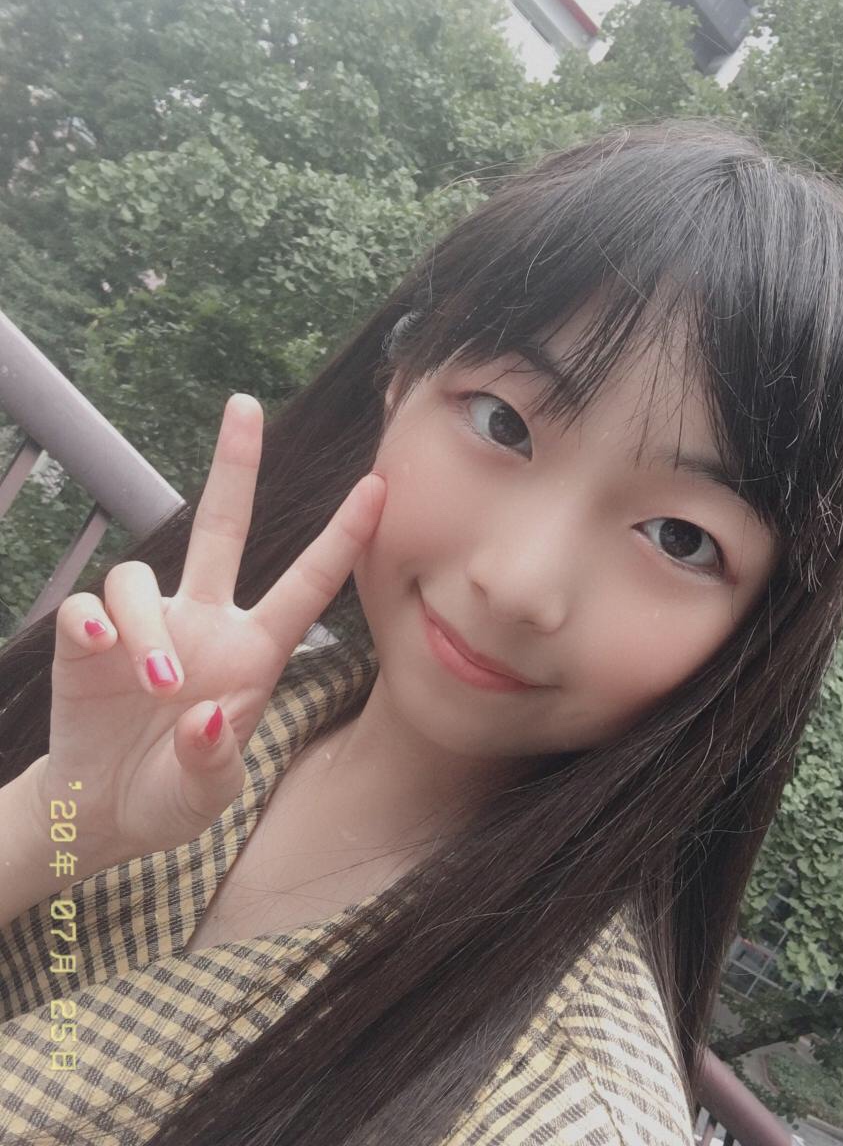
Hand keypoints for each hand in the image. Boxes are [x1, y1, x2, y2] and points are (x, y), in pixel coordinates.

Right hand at [33, 393, 384, 871]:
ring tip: (157, 683)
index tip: (378, 486)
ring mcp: (145, 626)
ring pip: (141, 579)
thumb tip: (206, 715)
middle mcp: (203, 623)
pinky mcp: (88, 641)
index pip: (304, 586)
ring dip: (148, 627)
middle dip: (235, 466)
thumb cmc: (169, 796)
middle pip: (222, 527)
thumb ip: (211, 763)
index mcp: (252, 653)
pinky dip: (95, 619)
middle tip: (246, 405)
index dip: (341, 539)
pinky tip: (102, 645)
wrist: (100, 812)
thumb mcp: (203, 796)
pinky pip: (89, 606)